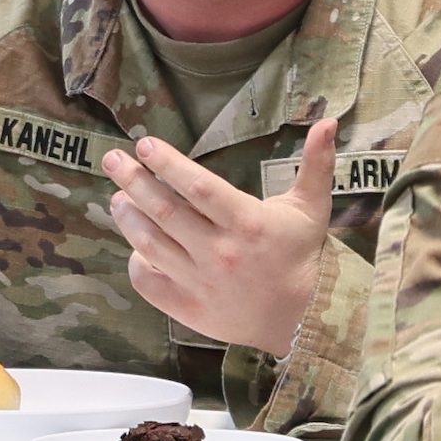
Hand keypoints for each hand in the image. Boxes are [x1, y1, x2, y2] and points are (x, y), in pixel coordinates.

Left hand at [103, 120, 337, 352]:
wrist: (303, 319)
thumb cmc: (303, 256)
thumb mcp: (312, 207)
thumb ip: (317, 163)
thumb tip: (328, 121)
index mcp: (247, 223)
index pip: (198, 187)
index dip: (168, 164)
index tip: (145, 144)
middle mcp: (220, 252)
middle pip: (166, 212)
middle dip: (134, 181)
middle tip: (112, 159)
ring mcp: (201, 283)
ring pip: (151, 245)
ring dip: (129, 218)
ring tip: (117, 197)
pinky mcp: (189, 309)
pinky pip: (150, 284)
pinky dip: (136, 264)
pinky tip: (134, 246)